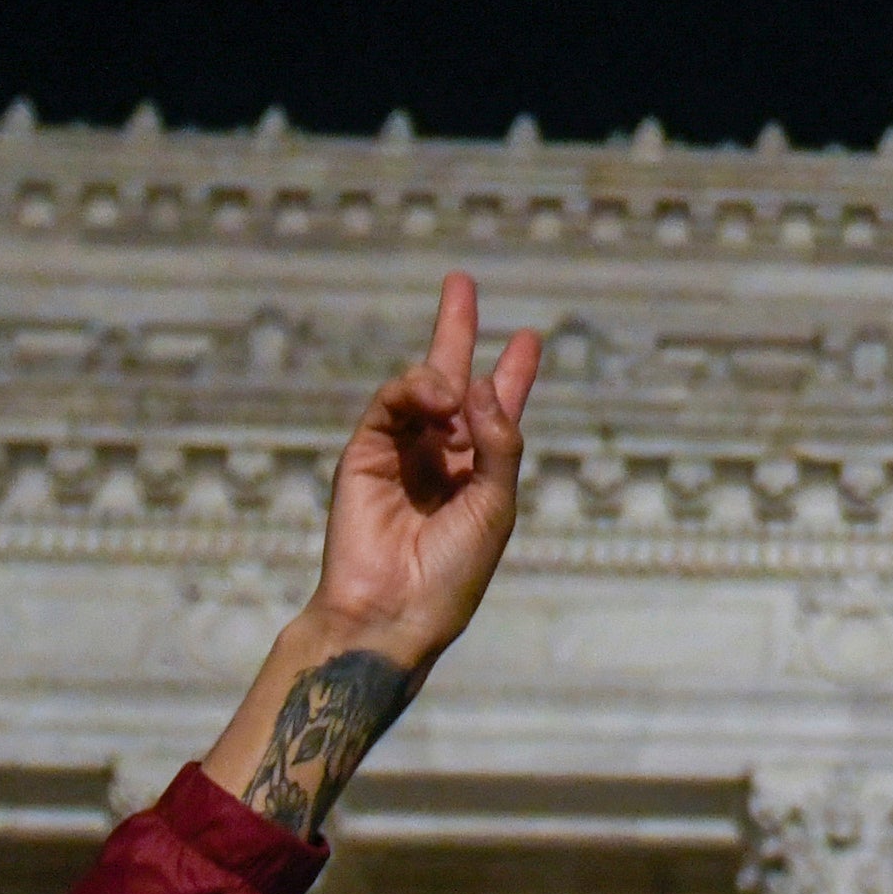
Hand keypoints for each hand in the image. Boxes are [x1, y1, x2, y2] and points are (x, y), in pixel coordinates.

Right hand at [308, 273, 540, 666]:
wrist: (392, 611)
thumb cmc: (453, 573)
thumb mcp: (496, 506)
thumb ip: (498, 443)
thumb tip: (482, 385)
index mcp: (479, 473)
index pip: (497, 412)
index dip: (512, 374)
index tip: (528, 338)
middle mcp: (440, 456)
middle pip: (452, 381)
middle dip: (457, 332)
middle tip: (461, 282)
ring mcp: (400, 453)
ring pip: (422, 388)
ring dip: (441, 374)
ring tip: (451, 389)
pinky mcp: (364, 453)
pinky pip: (391, 404)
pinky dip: (415, 391)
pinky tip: (436, 397)